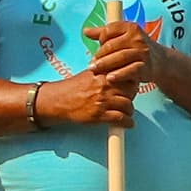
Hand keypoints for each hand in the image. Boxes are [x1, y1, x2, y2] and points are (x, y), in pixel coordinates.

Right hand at [39, 26, 153, 129]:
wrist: (59, 101)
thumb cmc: (73, 87)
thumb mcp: (90, 73)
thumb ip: (104, 70)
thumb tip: (117, 67)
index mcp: (103, 73)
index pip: (127, 75)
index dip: (132, 81)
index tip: (131, 86)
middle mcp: (105, 86)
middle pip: (131, 90)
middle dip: (132, 96)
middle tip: (129, 99)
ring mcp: (103, 101)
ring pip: (128, 105)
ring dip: (129, 111)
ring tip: (127, 112)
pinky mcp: (100, 115)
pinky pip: (121, 119)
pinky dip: (127, 123)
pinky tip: (128, 123)